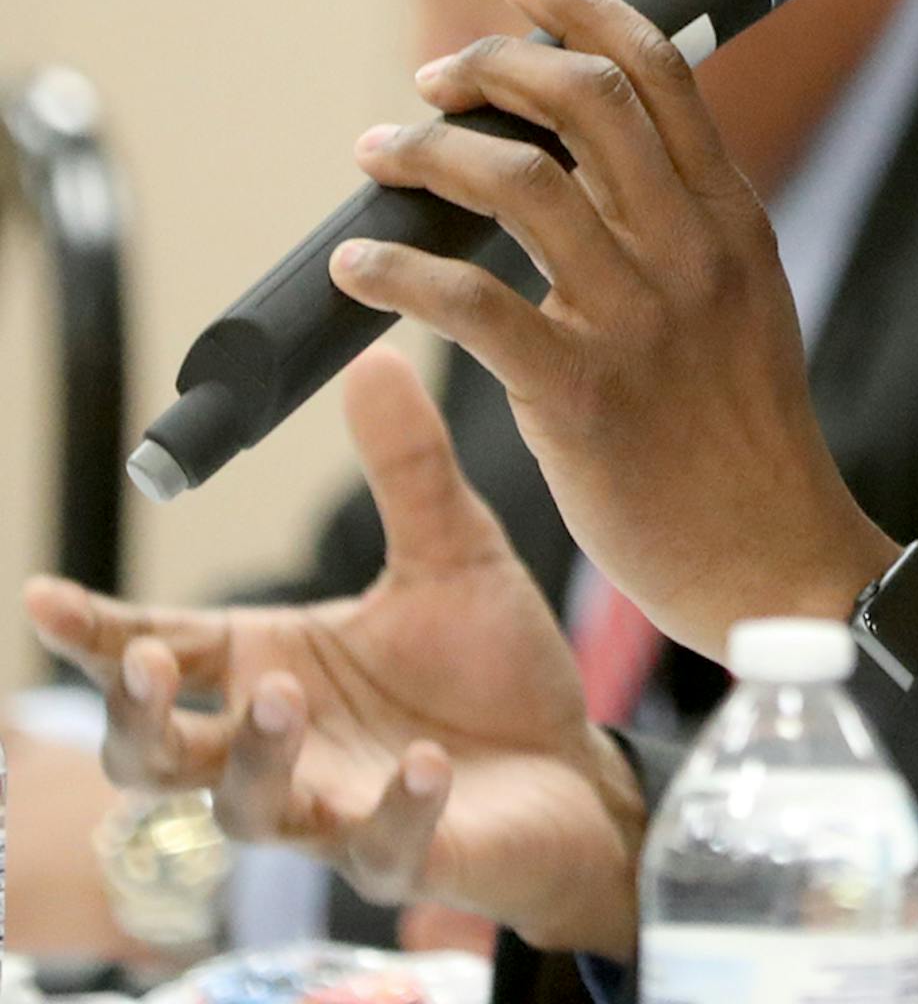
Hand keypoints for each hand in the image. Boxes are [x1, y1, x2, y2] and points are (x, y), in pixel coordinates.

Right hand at [24, 349, 646, 956]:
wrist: (572, 765)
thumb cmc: (488, 666)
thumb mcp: (452, 551)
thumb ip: (407, 466)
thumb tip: (372, 357)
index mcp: (274, 663)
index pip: (165, 645)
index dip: (99, 629)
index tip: (46, 595)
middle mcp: (284, 746)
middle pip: (160, 754)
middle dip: (139, 715)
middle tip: (149, 659)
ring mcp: (335, 809)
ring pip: (248, 812)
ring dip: (255, 758)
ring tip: (286, 693)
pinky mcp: (407, 855)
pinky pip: (379, 849)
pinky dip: (394, 809)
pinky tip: (424, 765)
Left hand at [329, 0, 898, 657]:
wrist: (775, 557)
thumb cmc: (745, 434)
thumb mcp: (747, 299)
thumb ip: (688, 225)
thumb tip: (604, 160)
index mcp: (732, 219)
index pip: (660, 70)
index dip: (582, 6)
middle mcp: (691, 250)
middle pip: (584, 100)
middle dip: (492, 64)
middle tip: (436, 75)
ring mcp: (640, 320)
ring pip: (519, 184)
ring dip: (430, 153)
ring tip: (381, 152)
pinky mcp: (584, 396)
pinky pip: (472, 306)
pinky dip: (400, 272)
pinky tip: (361, 266)